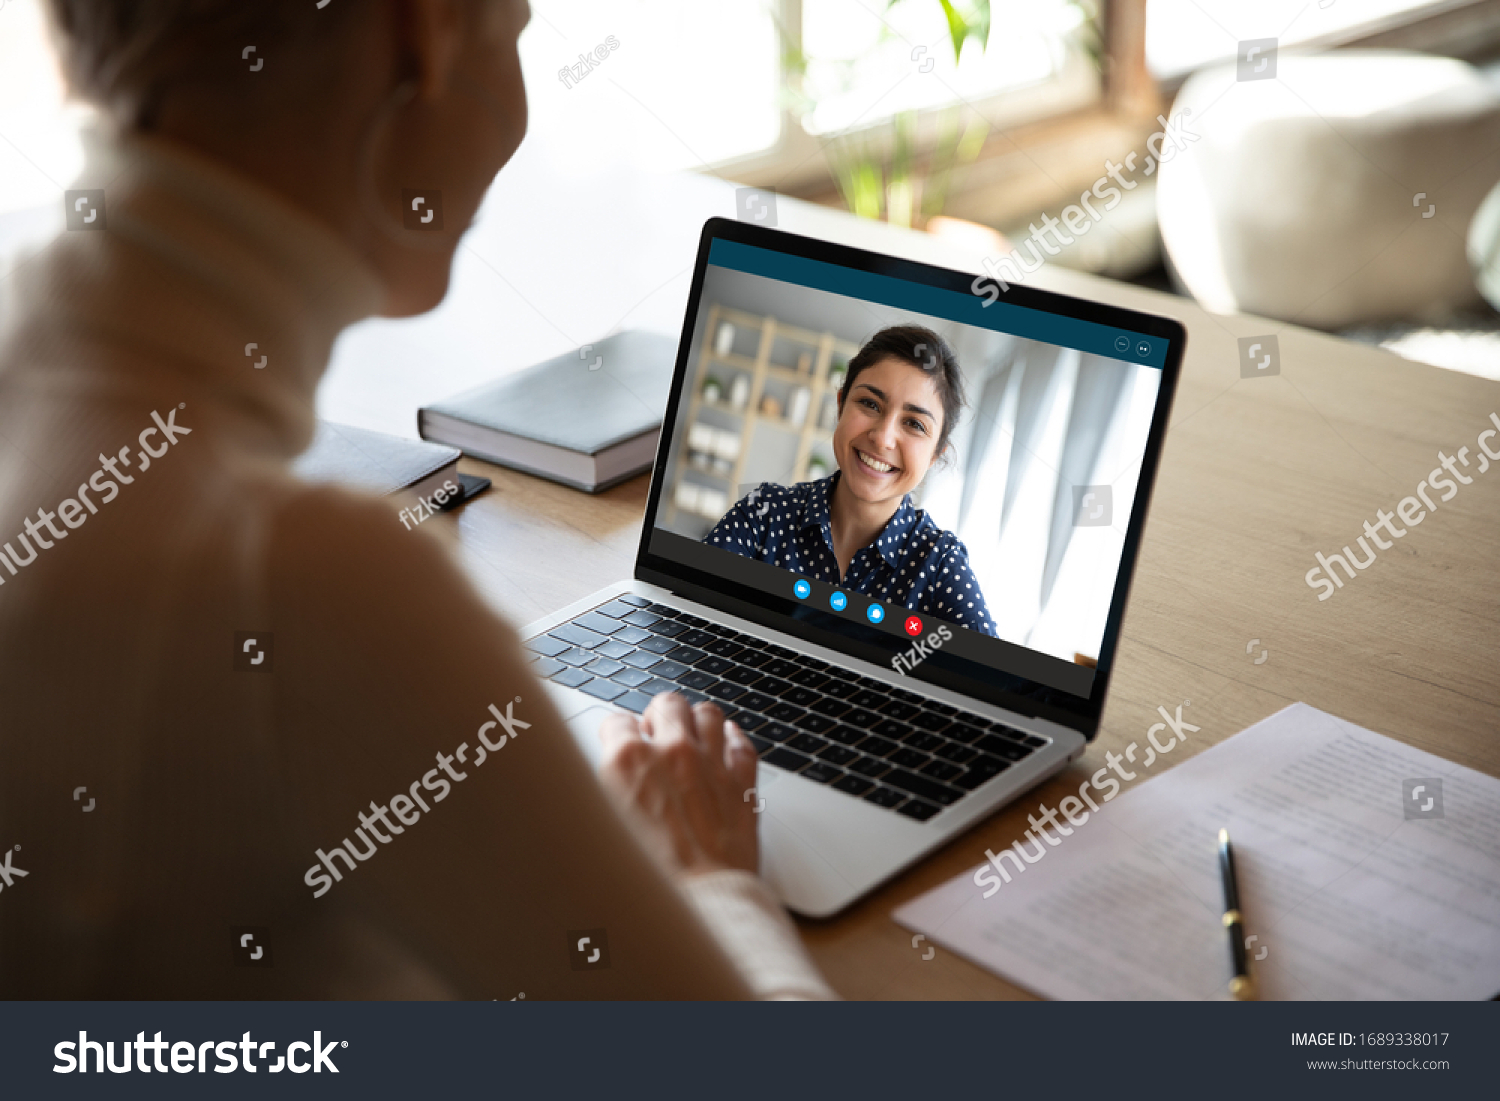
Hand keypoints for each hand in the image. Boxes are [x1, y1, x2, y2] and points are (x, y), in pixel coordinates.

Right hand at [597, 693, 758, 876]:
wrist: (699, 906)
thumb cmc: (647, 881)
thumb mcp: (600, 830)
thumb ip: (602, 795)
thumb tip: (600, 787)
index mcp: (627, 762)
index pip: (617, 722)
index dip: (616, 735)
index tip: (618, 745)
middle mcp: (671, 752)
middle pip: (667, 704)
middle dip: (659, 717)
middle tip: (655, 736)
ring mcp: (711, 764)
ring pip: (708, 713)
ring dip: (697, 722)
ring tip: (692, 737)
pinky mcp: (742, 783)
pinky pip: (742, 744)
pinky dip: (733, 742)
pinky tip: (726, 749)